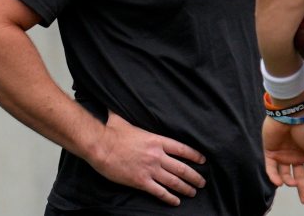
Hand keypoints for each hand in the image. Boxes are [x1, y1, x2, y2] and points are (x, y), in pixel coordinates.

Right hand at [89, 111, 206, 205]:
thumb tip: (124, 102)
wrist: (100, 146)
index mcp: (157, 140)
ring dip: (186, 188)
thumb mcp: (126, 119)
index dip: (195, 156)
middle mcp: (157, 156)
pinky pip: (159, 192)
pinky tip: (175, 202)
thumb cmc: (111, 132)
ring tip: (193, 192)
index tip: (203, 161)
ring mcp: (150, 169)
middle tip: (202, 182)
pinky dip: (169, 198)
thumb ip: (130, 112)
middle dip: (195, 176)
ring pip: (174, 181)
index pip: (183, 149)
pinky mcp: (141, 182)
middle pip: (182, 168)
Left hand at [262, 116, 303, 203]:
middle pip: (299, 177)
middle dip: (302, 190)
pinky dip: (274, 177)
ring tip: (294, 184)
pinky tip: (280, 182)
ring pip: (285, 175)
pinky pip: (271, 169)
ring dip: (289, 182)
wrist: (290, 114)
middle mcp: (296, 156)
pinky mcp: (270, 152)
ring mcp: (283, 155)